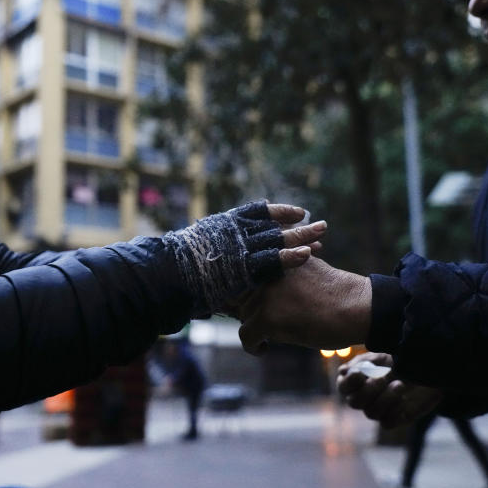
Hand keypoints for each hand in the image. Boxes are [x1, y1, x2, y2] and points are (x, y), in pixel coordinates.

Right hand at [163, 201, 326, 317]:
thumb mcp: (197, 251)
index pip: (257, 212)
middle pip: (274, 225)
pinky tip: (308, 255)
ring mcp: (239, 247)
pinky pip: (271, 260)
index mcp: (224, 223)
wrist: (165, 275)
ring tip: (322, 236)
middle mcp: (234, 231)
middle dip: (298, 226)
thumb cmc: (177, 267)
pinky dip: (290, 257)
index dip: (279, 212)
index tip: (298, 213)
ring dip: (301, 238)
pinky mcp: (242, 267)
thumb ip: (214, 251)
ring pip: (277, 239)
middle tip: (321, 225)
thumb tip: (217, 258)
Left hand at [237, 256, 371, 353]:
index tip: (252, 306)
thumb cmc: (337, 293)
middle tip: (267, 322)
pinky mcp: (268, 316)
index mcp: (275, 256)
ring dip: (254, 327)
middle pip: (242, 297)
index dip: (247, 294)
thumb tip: (260, 290)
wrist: (358, 307)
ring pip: (244, 316)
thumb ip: (282, 274)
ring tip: (269, 336)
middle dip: (252, 311)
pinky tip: (264, 349)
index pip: (244, 274)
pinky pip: (246, 335)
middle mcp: (266, 271)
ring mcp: (266, 293)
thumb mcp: (305, 270)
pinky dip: (253, 346)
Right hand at [337, 353, 442, 428]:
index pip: (343, 387)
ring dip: (386, 399)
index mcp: (357, 380)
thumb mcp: (383, 355)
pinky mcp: (394, 418)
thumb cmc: (400, 359)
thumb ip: (364, 362)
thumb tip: (344, 371)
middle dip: (369, 390)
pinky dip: (395, 411)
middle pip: (355, 402)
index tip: (360, 372)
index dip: (350, 382)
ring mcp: (379, 409)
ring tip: (400, 385)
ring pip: (371, 413)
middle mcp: (364, 397)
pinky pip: (387, 423)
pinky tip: (405, 400)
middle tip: (383, 378)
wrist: (428, 369)